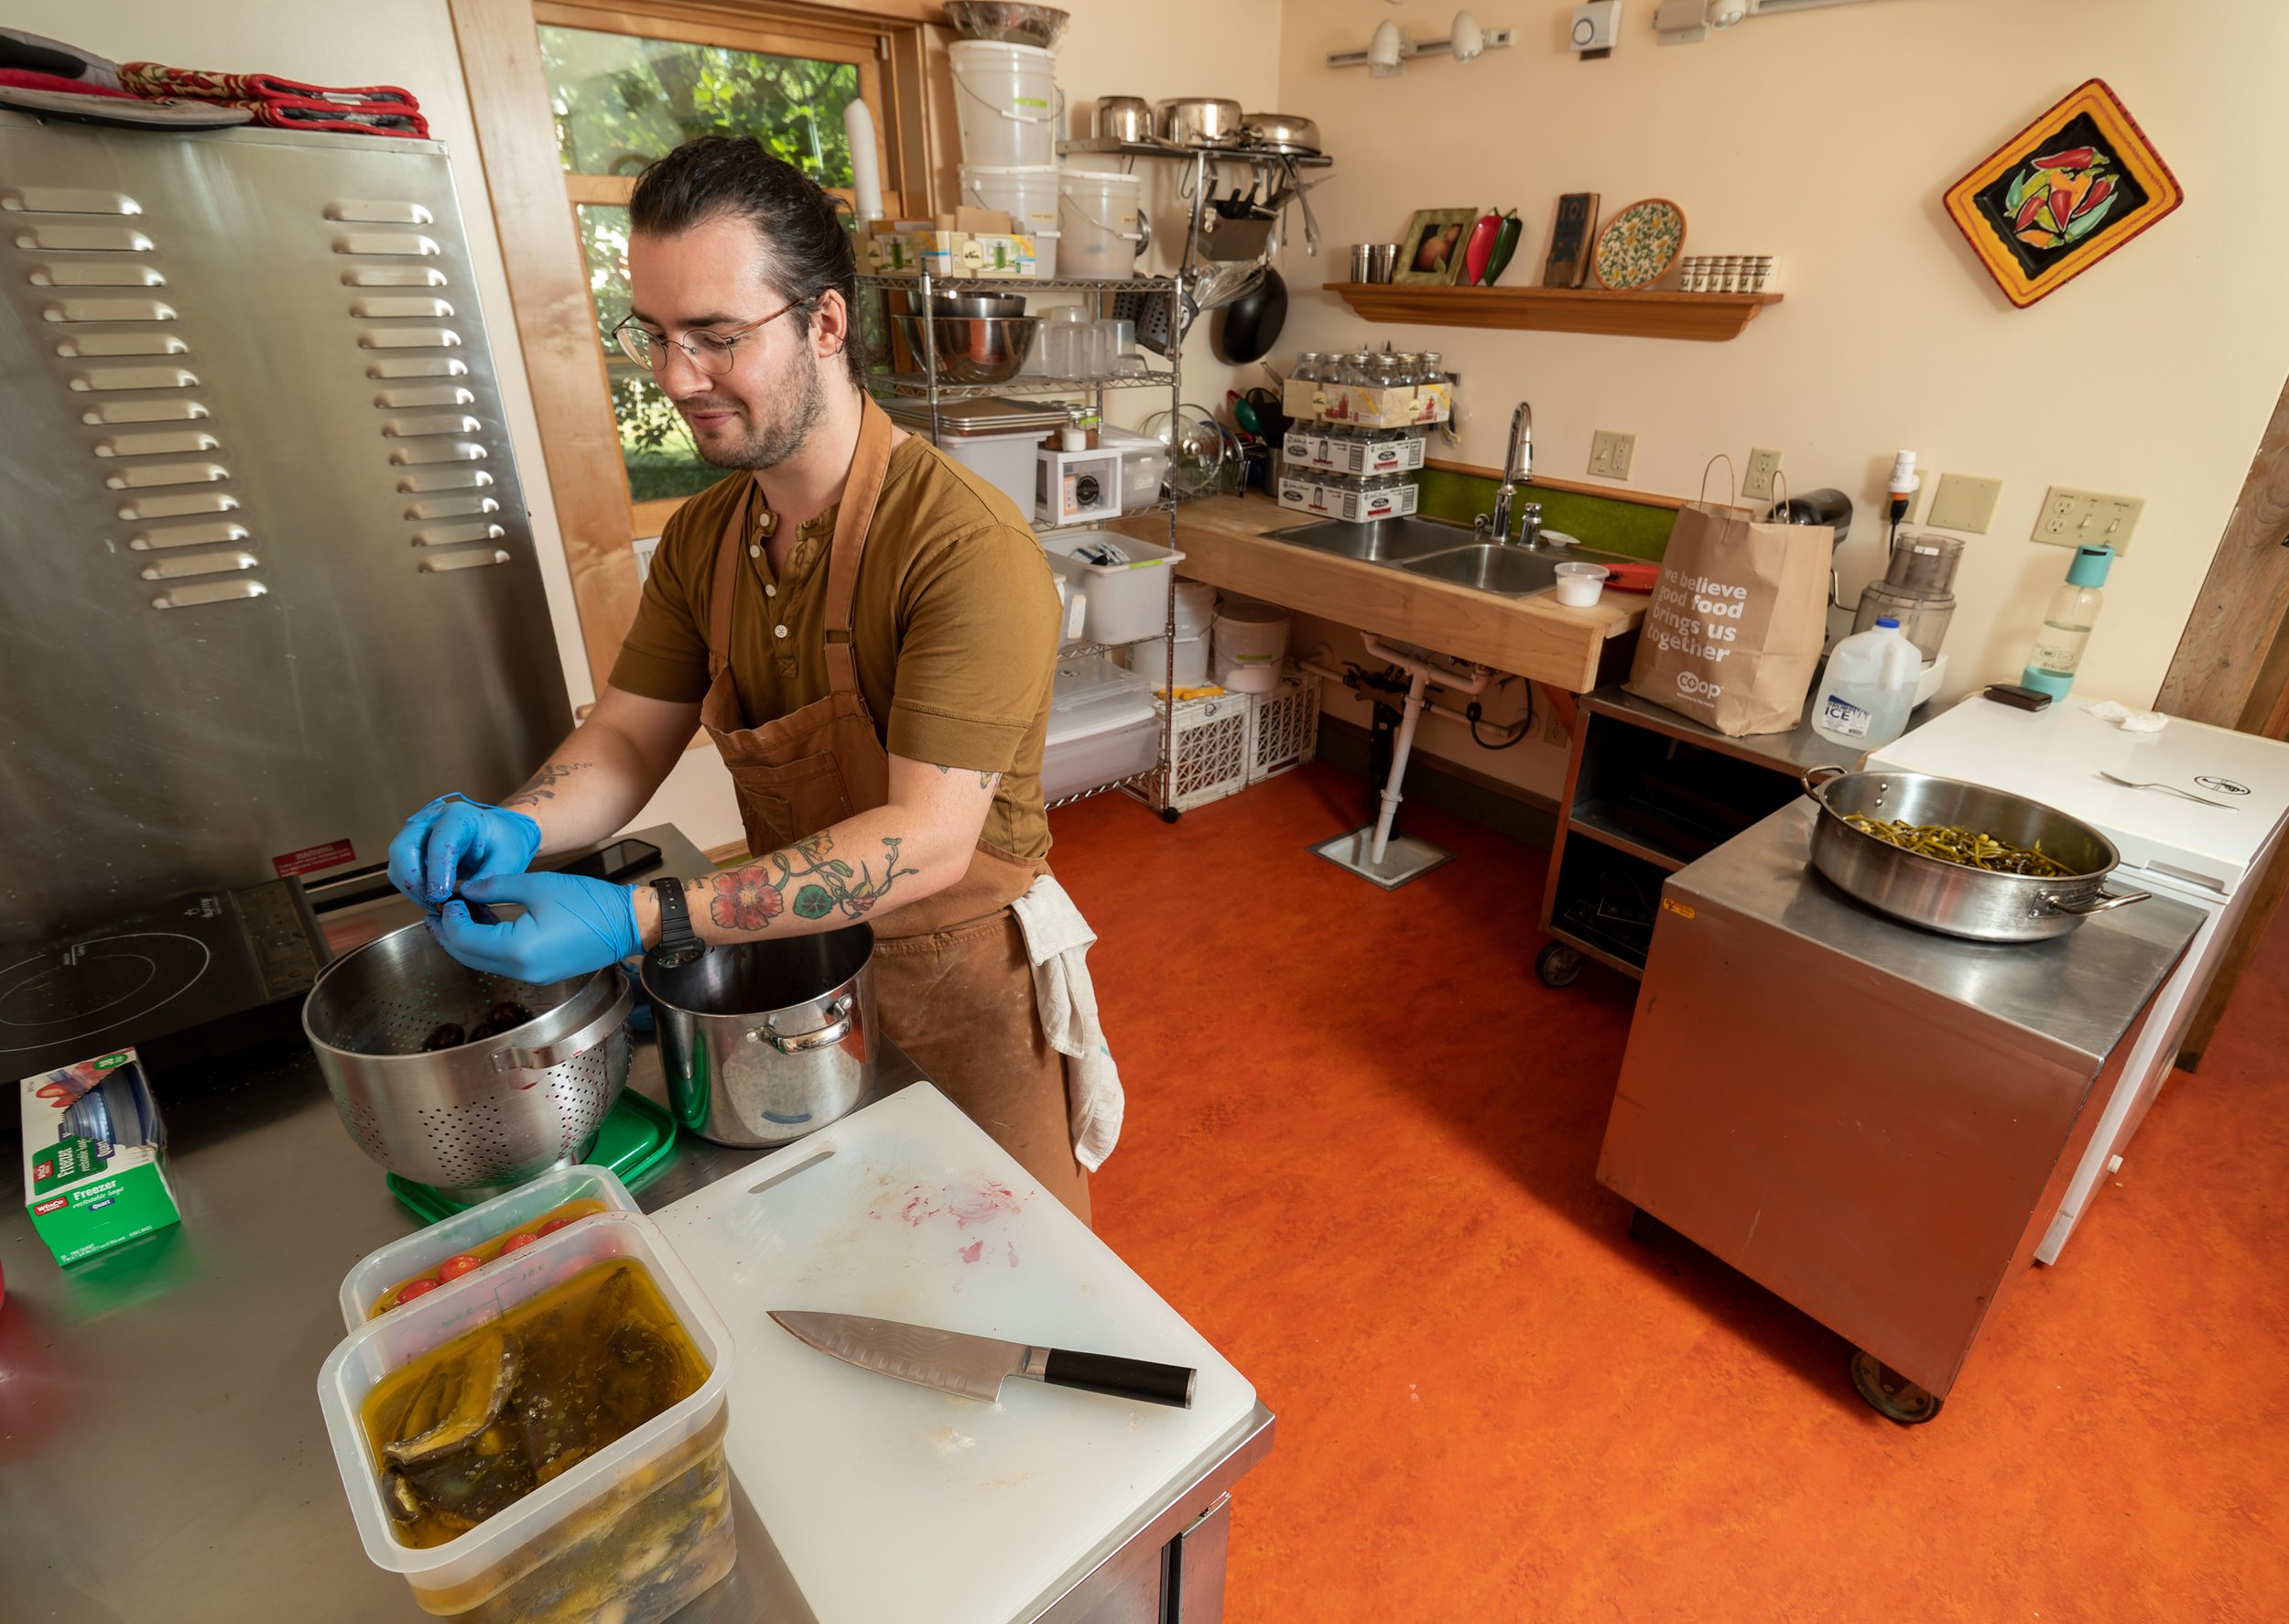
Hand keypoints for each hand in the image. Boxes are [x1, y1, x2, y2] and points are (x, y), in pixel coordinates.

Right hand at [388, 795, 542, 906]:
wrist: (500, 836)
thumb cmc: (505, 843)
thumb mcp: (508, 860)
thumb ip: (489, 878)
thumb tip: (465, 898)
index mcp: (458, 816)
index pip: (438, 843)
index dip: (437, 872)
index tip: (442, 896)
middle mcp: (431, 820)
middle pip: (403, 849)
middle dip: (415, 882)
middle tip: (435, 904)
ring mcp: (417, 833)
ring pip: (398, 862)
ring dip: (412, 888)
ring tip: (436, 905)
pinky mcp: (413, 848)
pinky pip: (402, 871)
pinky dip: (413, 888)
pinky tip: (433, 899)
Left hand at [431, 871, 640, 983]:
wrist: (627, 924)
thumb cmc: (590, 903)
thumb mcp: (538, 885)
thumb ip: (495, 886)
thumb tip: (466, 889)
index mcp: (517, 950)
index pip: (464, 938)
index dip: (449, 918)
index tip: (446, 897)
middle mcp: (521, 970)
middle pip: (467, 956)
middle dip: (448, 933)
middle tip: (439, 910)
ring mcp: (531, 976)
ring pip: (481, 962)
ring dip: (465, 940)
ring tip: (459, 914)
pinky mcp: (540, 973)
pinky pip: (501, 963)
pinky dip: (486, 945)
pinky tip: (485, 924)